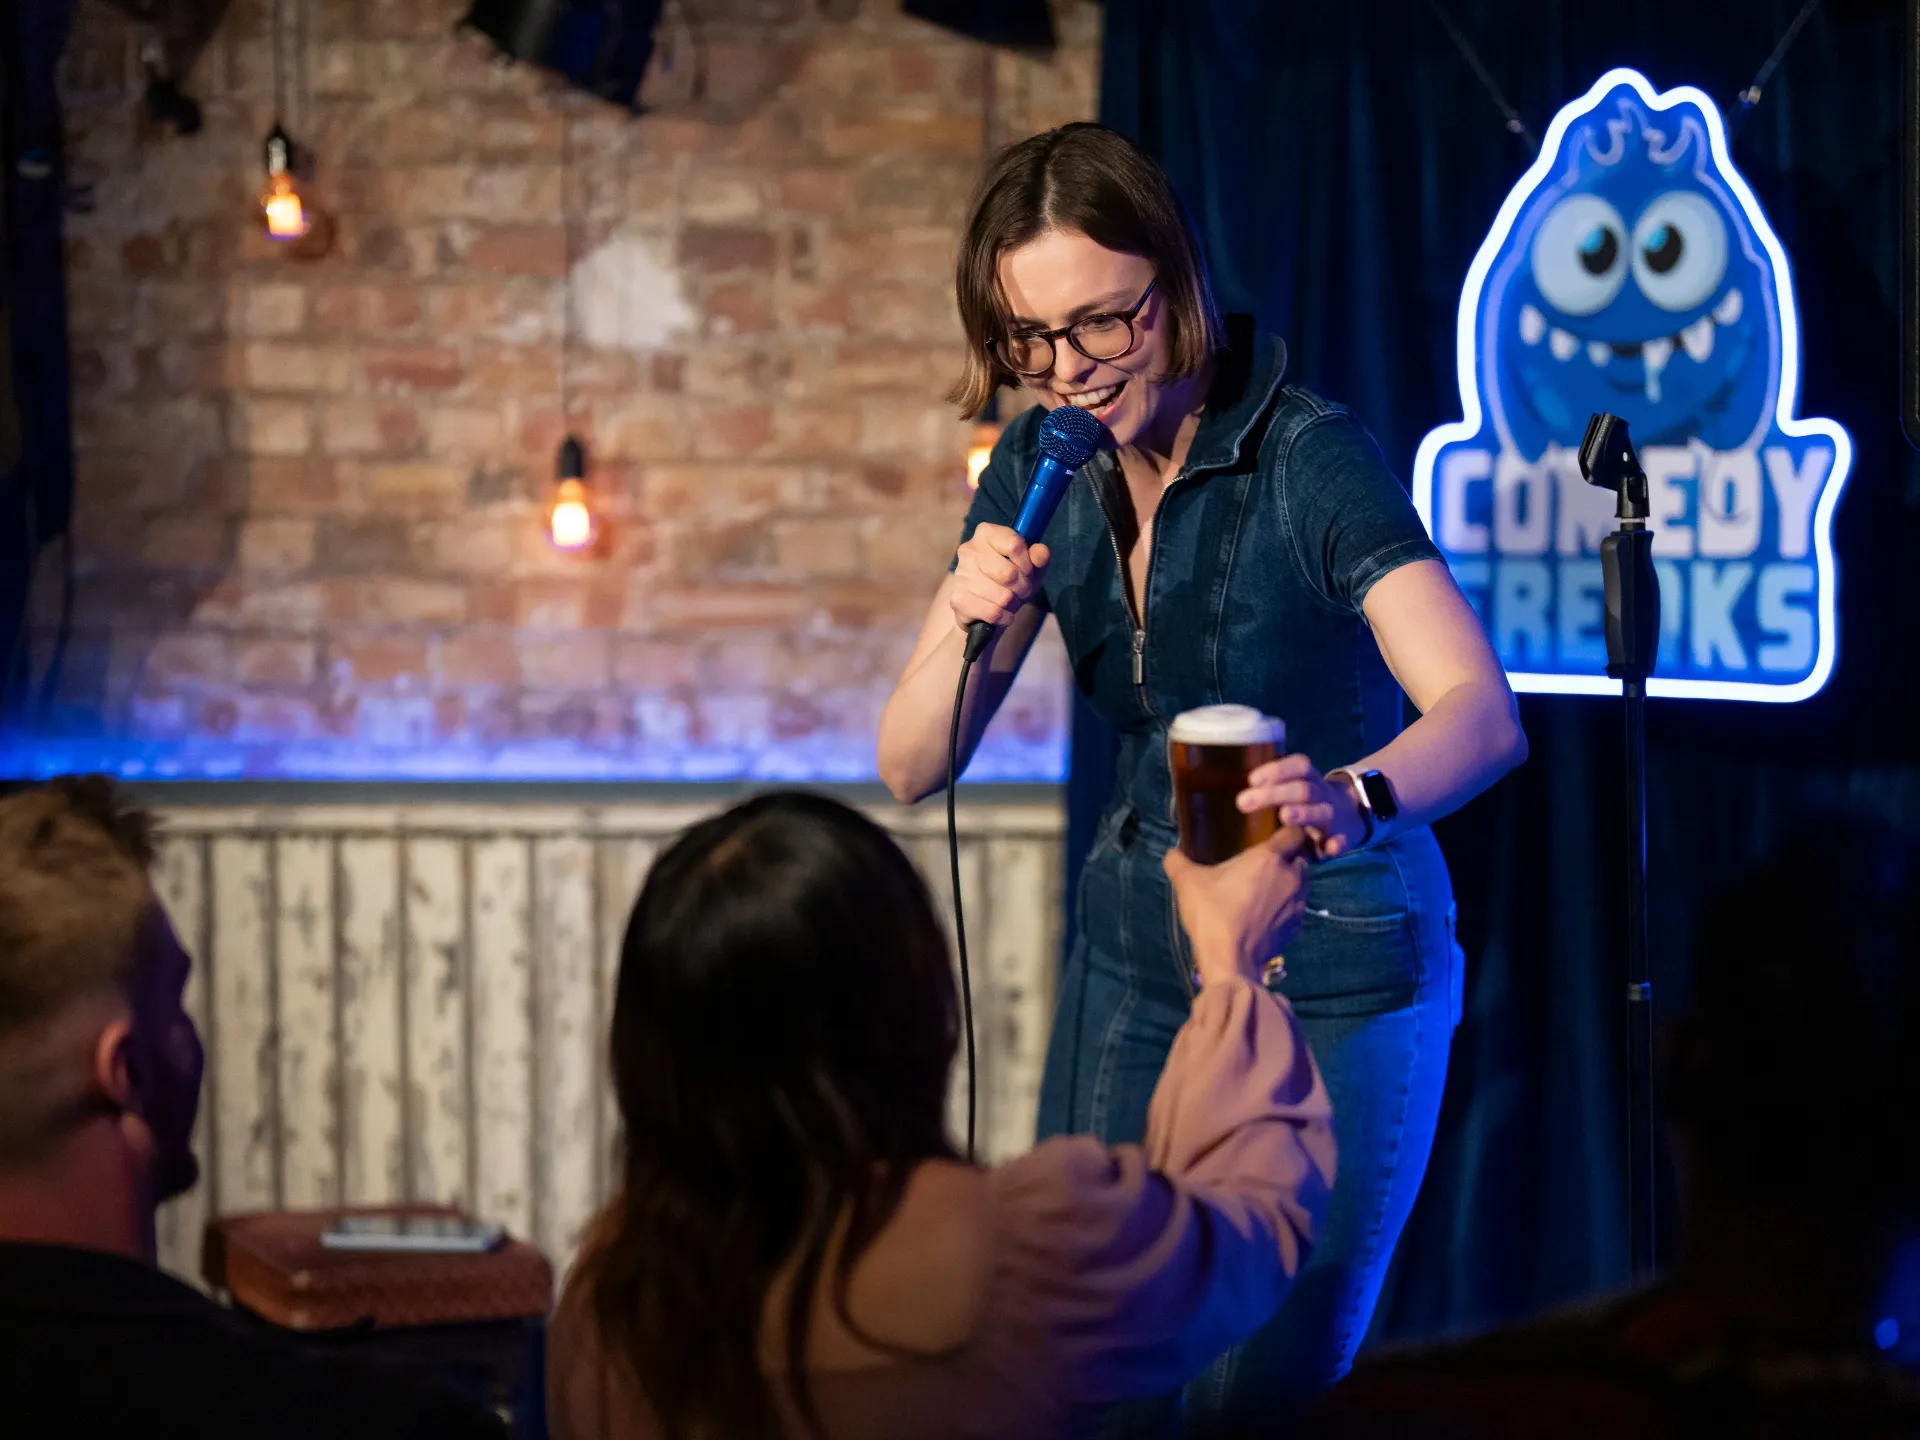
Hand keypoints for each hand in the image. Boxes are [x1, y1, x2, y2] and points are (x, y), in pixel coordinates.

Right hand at [951, 524, 1048, 634]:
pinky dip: (1004, 617)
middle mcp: (969, 550)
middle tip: (1021, 591)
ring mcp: (961, 574)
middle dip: (1022, 588)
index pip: (1014, 544)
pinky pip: (993, 612)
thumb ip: (1038, 557)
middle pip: (1008, 573)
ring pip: (1002, 596)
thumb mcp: (1030, 568)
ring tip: (1010, 602)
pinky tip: (1002, 614)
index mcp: (986, 533)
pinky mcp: (958, 598)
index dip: (1027, 564)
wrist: (984, 610)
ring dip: (1013, 604)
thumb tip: (1041, 551)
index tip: (1028, 572)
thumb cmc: (1010, 582)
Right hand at [1163, 827, 1312, 986]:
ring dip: (1286, 885)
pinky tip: (1262, 916)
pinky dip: (1283, 909)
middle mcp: (1292, 877)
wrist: (1230, 960)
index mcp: (1270, 857)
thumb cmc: (1212, 912)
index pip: (1295, 833)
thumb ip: (1178, 861)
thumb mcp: (1187, 882)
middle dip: (1286, 860)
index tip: (1273, 836)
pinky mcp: (1296, 928)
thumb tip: (1171, 853)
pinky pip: (1294, 910)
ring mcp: (1297, 904)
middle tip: (1262, 867)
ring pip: (1300, 885)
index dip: (1287, 832)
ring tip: (1261, 892)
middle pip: (1299, 860)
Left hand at [1238, 755, 1365, 858]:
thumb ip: (1273, 788)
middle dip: (1274, 794)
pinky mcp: (1343, 838)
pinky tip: (1330, 848)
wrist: (1351, 814)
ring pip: (1321, 812)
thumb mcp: (1295, 788)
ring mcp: (1333, 816)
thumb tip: (1237, 796)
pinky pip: (1342, 841)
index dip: (1277, 770)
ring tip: (1284, 815)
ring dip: (1304, 813)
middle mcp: (1322, 794)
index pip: (1299, 766)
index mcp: (1310, 779)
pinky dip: (1337, 844)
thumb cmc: (1308, 801)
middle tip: (1242, 802)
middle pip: (1302, 789)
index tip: (1252, 780)